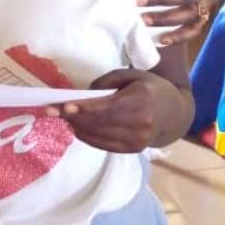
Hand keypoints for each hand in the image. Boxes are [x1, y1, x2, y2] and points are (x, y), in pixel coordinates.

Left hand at [46, 69, 180, 152]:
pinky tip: (76, 128)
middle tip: (51, 111)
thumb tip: (84, 95)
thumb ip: (108, 82)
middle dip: (73, 117)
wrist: (174, 112)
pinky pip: (105, 145)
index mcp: (142, 100)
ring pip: (99, 136)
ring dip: (77, 127)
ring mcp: (138, 140)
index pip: (108, 108)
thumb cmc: (149, 88)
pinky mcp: (133, 149)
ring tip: (61, 118)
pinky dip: (88, 137)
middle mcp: (142, 123)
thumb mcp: (132, 75)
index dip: (84, 109)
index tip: (64, 107)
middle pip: (99, 123)